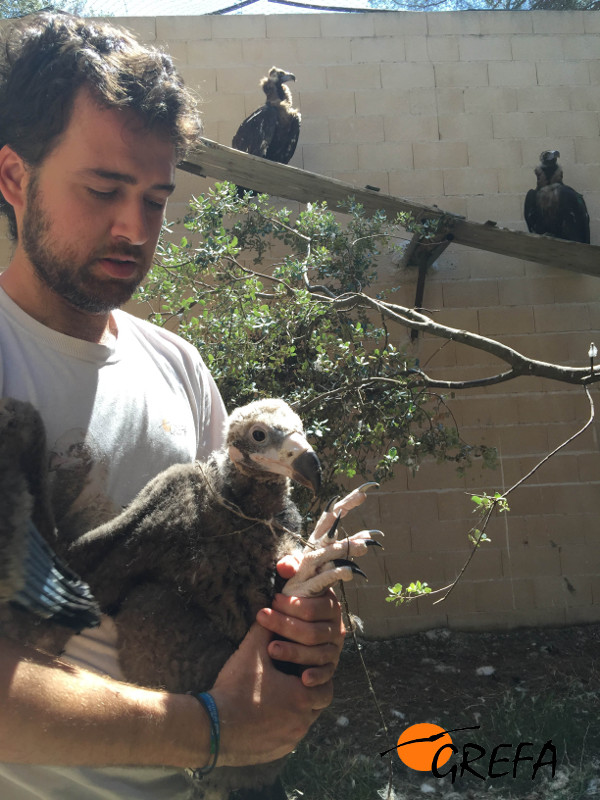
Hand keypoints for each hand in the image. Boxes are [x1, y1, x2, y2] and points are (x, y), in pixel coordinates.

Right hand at [209, 622, 329, 766]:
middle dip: (308, 694)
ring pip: (304, 724)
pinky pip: (289, 738)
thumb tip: (269, 610)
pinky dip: (283, 726)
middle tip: (292, 682)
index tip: (302, 669)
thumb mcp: (251, 653)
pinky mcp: (277, 752)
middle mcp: (302, 722)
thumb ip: (265, 629)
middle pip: (317, 707)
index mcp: (302, 697)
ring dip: (296, 711)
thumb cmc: (236, 688)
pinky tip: (267, 716)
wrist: (212, 728)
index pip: (325, 686)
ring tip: (278, 697)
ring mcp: (290, 740)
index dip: (315, 676)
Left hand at [257, 559, 345, 687]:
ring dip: (293, 652)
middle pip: (312, 631)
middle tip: (262, 618)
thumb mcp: (294, 581)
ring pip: (316, 653)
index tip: (273, 600)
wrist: (300, 624)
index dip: (293, 604)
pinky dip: (316, 676)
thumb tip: (284, 567)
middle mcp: (336, 628)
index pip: (314, 608)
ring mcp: (334, 649)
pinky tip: (303, 679)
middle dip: (285, 625)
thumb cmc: (295, 599)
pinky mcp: (330, 668)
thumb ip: (291, 567)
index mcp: (330, 605)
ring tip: (270, 649)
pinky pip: (326, 674)